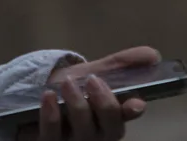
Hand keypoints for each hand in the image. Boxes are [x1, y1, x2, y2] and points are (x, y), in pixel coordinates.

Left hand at [14, 47, 159, 139]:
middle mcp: (96, 136)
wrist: (34, 96)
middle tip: (93, 80)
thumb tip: (153, 55)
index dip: (132, 111)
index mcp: (110, 119)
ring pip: (84, 133)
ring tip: (68, 84)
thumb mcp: (92, 73)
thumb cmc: (70, 88)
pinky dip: (51, 116)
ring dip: (77, 106)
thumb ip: (121, 65)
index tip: (135, 103)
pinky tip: (48, 97)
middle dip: (105, 105)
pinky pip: (52, 136)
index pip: (127, 117)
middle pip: (111, 130)